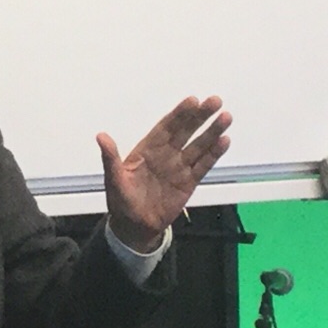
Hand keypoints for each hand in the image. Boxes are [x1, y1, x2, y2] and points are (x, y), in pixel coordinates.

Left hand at [98, 97, 230, 253]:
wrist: (135, 227)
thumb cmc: (122, 201)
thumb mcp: (114, 180)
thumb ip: (110, 158)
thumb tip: (101, 136)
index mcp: (148, 149)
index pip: (166, 127)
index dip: (179, 114)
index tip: (192, 101)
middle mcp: (166, 154)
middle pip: (186, 131)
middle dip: (200, 116)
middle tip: (215, 101)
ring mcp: (179, 167)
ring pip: (199, 146)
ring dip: (212, 132)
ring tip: (226, 117)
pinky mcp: (189, 182)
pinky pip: (203, 166)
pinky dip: (214, 154)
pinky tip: (224, 141)